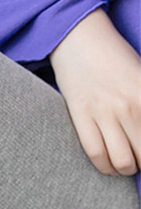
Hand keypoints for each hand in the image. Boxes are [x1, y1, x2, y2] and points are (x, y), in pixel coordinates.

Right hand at [49, 7, 140, 175]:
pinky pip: (95, 152)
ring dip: (126, 169)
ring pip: (121, 159)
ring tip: (127, 166)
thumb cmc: (114, 57)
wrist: (79, 39)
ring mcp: (103, 112)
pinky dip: (104, 166)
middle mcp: (129, 106)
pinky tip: (109, 167)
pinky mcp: (81, 116)